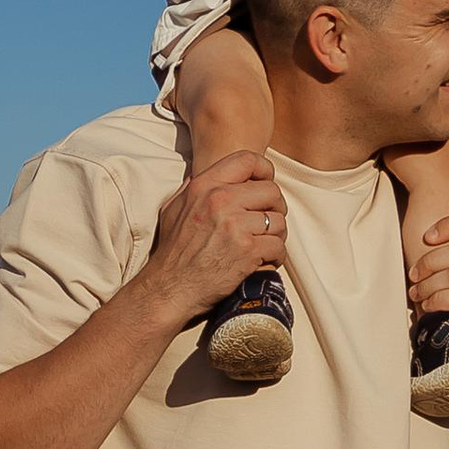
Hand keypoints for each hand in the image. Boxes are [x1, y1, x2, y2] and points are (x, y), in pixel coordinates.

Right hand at [140, 146, 287, 324]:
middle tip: (267, 223)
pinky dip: (275, 256)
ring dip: (276, 235)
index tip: (265, 185)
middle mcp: (220, 201)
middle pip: (271, 191)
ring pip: (278, 221)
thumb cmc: (172, 251)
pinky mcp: (247, 251)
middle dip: (275, 208)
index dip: (265, 171)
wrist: (169, 288)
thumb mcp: (174, 208)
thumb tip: (211, 174)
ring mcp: (235, 226)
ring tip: (264, 245)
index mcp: (204, 186)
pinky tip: (263, 261)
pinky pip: (278, 246)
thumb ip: (193, 188)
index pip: (248, 159)